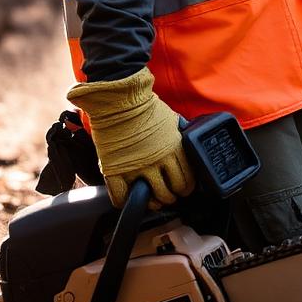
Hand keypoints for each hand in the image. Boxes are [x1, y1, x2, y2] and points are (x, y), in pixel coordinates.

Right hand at [68, 69, 194, 207]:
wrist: (117, 99)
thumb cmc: (143, 105)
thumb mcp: (171, 119)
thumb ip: (179, 136)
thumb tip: (187, 142)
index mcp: (173, 149)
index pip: (186, 180)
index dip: (185, 188)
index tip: (183, 188)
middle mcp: (157, 162)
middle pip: (169, 193)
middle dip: (170, 196)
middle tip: (167, 194)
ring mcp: (135, 168)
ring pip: (150, 199)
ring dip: (153, 202)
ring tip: (151, 199)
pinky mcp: (114, 171)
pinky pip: (121, 197)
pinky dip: (124, 201)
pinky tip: (127, 197)